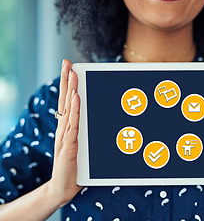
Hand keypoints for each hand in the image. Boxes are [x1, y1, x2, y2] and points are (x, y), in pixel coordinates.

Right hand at [49, 59, 81, 206]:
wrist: (63, 187)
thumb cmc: (73, 165)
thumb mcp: (80, 144)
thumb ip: (83, 131)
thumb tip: (93, 116)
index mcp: (68, 127)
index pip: (67, 101)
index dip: (68, 84)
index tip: (70, 67)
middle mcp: (64, 129)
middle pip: (65, 101)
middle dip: (66, 81)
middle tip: (67, 63)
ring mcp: (66, 137)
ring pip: (68, 110)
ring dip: (70, 91)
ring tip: (72, 75)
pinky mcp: (69, 146)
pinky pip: (72, 126)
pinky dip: (74, 112)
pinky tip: (75, 99)